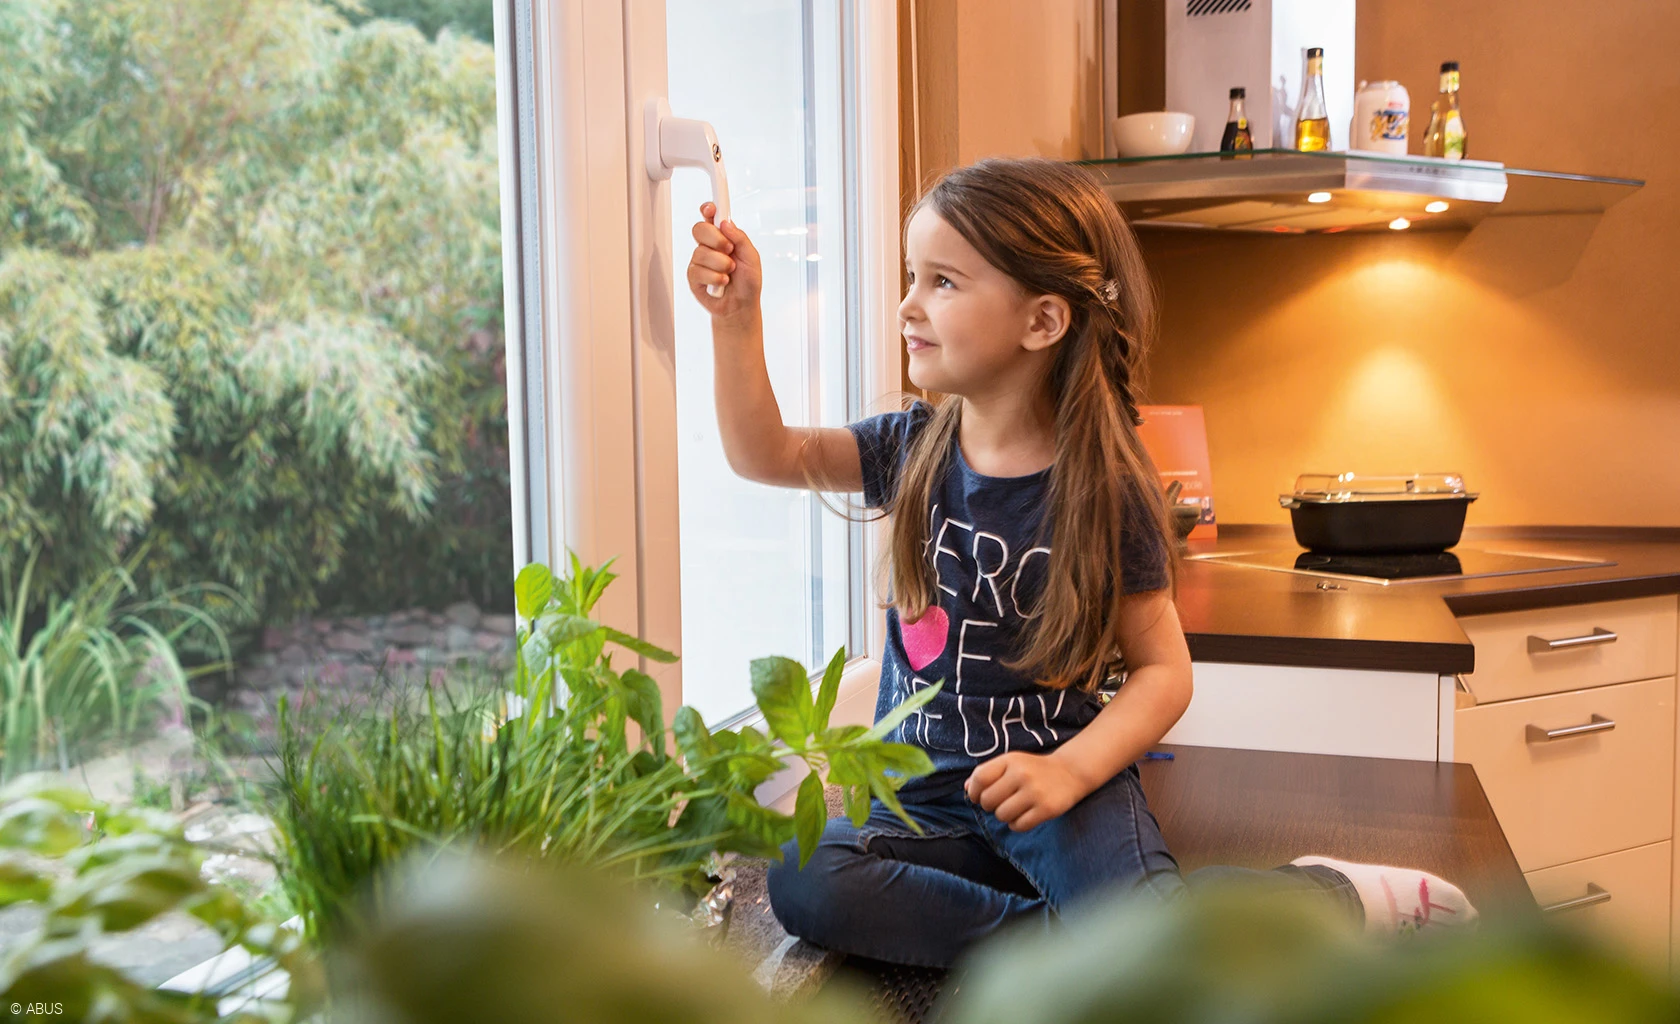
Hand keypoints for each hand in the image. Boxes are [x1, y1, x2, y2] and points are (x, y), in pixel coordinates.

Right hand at [686, 201, 761, 321]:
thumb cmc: (747, 281)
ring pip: (701, 252)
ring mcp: (699, 260)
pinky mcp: (693, 276)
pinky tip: (722, 283)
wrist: (741, 306)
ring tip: (729, 273)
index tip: (711, 208)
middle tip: (729, 250)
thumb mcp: (752, 257)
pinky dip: (715, 278)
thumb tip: (725, 223)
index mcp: (723, 237)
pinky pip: (699, 270)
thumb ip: (740, 238)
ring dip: (721, 265)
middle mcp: (709, 246)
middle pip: (699, 229)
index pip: (710, 217)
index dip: (708, 209)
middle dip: (716, 239)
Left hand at [964, 751, 1089, 831]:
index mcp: (1010, 760)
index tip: (976, 796)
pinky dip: (1017, 824)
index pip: (980, 778)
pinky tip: (1024, 815)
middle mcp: (1022, 775)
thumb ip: (988, 774)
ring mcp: (1035, 792)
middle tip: (1000, 802)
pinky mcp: (1047, 809)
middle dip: (989, 806)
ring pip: (1002, 815)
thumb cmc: (1034, 769)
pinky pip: (1018, 825)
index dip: (973, 791)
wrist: (1071, 772)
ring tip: (1014, 808)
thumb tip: (966, 789)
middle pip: (987, 801)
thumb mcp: (1011, 763)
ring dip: (1004, 816)